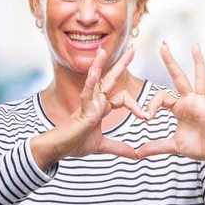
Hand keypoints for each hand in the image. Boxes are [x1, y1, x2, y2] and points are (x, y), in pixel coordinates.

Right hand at [31, 46, 145, 168]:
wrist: (58, 149)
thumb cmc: (75, 144)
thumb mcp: (102, 146)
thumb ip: (119, 147)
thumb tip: (135, 155)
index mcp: (101, 108)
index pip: (121, 97)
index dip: (135, 105)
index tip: (145, 117)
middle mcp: (95, 102)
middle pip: (110, 79)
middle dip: (121, 64)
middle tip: (132, 49)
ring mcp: (88, 104)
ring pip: (95, 80)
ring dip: (99, 64)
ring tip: (103, 50)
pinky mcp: (82, 110)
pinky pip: (87, 93)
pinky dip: (91, 82)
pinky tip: (95, 71)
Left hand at [136, 43, 204, 169]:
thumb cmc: (198, 146)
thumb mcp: (173, 146)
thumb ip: (156, 147)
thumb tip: (138, 153)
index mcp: (179, 107)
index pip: (161, 97)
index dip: (152, 105)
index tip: (147, 117)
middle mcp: (189, 100)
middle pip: (178, 77)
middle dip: (170, 61)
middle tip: (163, 44)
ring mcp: (201, 102)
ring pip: (198, 79)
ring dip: (197, 63)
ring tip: (195, 47)